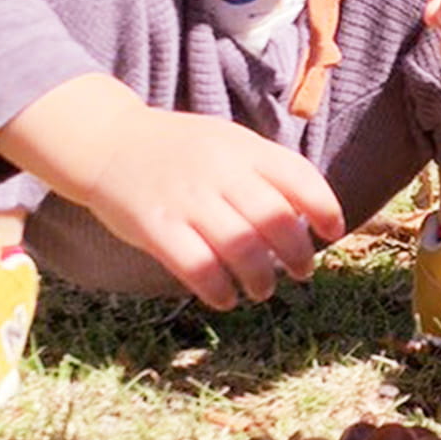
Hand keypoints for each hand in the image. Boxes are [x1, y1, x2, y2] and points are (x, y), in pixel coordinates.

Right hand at [72, 106, 344, 309]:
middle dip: (297, 253)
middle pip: (275, 218)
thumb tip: (308, 214)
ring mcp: (187, 198)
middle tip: (301, 271)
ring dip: (261, 278)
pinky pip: (197, 267)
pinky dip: (218, 290)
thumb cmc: (179, 150)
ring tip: (262, 289)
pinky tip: (225, 297)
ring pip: (241, 247)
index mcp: (244, 148)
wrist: (108, 142)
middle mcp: (220, 171)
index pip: (299, 176)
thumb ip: (265, 171)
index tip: (332, 232)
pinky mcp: (155, 226)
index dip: (324, 207)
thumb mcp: (228, 142)